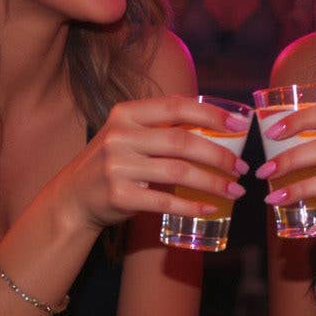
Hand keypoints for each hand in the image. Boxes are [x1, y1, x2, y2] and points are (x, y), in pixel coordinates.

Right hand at [57, 94, 248, 231]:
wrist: (73, 197)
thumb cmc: (112, 164)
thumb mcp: (128, 136)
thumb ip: (161, 129)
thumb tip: (215, 129)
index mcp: (126, 114)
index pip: (175, 106)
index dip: (211, 114)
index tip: (239, 125)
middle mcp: (120, 136)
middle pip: (182, 141)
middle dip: (220, 155)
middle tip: (242, 168)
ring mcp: (118, 166)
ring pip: (179, 172)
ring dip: (213, 183)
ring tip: (235, 191)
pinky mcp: (120, 196)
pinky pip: (165, 202)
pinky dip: (192, 207)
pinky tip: (211, 208)